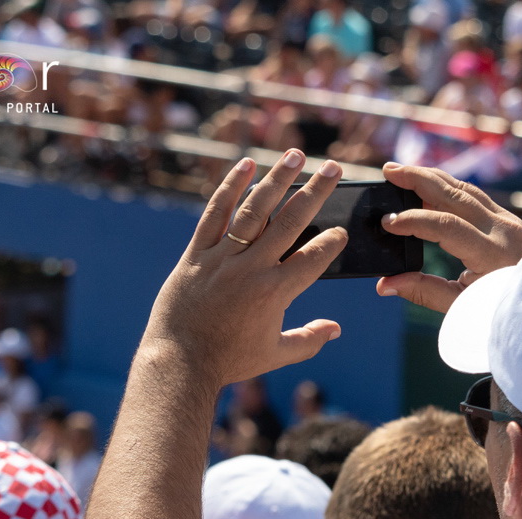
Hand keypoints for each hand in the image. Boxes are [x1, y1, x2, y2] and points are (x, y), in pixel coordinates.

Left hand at [143, 150, 346, 385]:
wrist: (179, 361)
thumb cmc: (229, 360)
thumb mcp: (275, 354)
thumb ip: (308, 340)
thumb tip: (335, 329)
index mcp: (275, 293)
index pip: (313, 258)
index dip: (332, 242)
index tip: (342, 230)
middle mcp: (252, 269)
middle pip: (291, 222)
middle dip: (316, 192)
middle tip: (334, 167)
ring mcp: (223, 258)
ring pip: (255, 210)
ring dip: (278, 179)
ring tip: (295, 155)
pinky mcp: (197, 253)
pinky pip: (215, 214)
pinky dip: (230, 188)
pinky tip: (246, 165)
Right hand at [376, 163, 521, 312]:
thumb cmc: (501, 307)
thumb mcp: (463, 305)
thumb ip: (424, 292)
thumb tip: (385, 284)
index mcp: (492, 254)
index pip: (447, 225)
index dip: (414, 220)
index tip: (388, 222)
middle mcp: (502, 230)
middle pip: (455, 195)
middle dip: (418, 179)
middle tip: (388, 170)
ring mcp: (507, 220)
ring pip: (464, 189)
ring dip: (431, 177)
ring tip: (401, 172)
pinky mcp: (507, 218)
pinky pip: (474, 195)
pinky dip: (448, 186)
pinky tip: (427, 183)